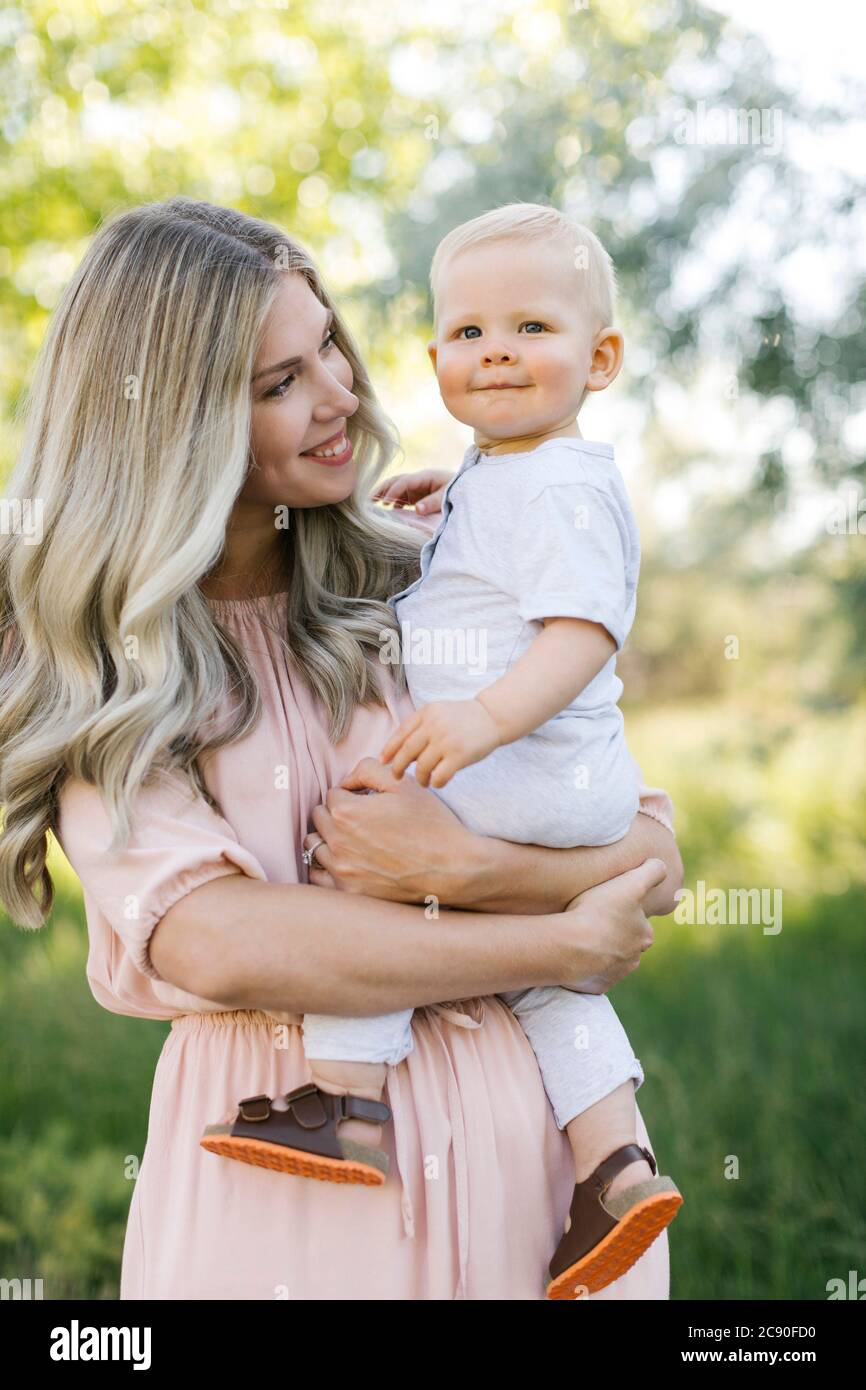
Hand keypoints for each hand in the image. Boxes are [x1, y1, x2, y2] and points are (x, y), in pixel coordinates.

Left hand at [302, 756, 471, 900]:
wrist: (452, 868)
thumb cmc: (430, 823)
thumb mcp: (404, 784)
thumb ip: (368, 769)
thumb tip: (347, 781)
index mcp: (346, 811)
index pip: (332, 794)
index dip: (353, 794)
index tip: (370, 803)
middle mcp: (337, 841)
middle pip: (320, 817)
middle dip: (338, 814)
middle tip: (364, 820)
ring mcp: (341, 869)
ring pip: (314, 844)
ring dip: (329, 838)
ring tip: (355, 840)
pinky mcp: (348, 891)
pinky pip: (318, 876)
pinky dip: (326, 867)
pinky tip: (347, 861)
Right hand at [371, 468, 453, 515]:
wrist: (468, 489)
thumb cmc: (459, 491)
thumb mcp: (448, 496)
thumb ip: (434, 502)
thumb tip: (418, 510)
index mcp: (426, 476)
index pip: (405, 481)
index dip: (394, 491)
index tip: (384, 503)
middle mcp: (419, 480)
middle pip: (396, 481)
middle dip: (382, 489)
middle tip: (368, 500)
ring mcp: (418, 487)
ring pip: (396, 488)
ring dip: (384, 494)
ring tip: (371, 505)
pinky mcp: (418, 495)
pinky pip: (402, 497)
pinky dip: (393, 502)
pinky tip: (386, 511)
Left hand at [377, 698, 501, 787]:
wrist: (493, 717)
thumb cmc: (463, 718)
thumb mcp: (438, 712)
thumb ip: (420, 726)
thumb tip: (397, 752)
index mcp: (427, 713)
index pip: (401, 733)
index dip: (389, 749)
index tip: (383, 761)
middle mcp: (434, 725)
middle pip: (407, 751)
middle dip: (398, 767)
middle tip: (397, 776)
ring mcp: (447, 741)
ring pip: (422, 766)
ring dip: (420, 778)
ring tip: (423, 782)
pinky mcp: (460, 755)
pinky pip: (439, 776)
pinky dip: (435, 783)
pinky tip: (436, 783)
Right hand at [554, 858, 666, 992]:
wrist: (570, 946)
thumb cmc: (600, 911)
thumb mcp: (631, 883)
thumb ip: (653, 871)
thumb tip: (661, 866)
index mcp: (644, 937)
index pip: (638, 922)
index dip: (624, 912)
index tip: (608, 905)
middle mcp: (633, 959)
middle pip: (625, 943)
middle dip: (614, 934)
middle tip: (593, 920)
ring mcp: (614, 975)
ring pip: (610, 960)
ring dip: (600, 950)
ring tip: (580, 937)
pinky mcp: (595, 986)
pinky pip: (592, 975)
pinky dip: (586, 966)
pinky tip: (573, 953)